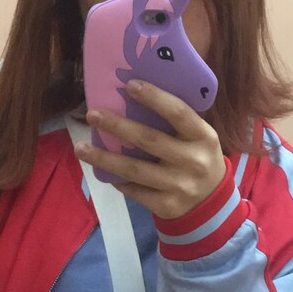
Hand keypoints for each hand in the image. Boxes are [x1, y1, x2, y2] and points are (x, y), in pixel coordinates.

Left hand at [74, 79, 226, 219]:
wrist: (211, 203)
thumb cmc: (198, 158)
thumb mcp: (199, 138)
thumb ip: (177, 121)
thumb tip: (134, 95)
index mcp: (204, 137)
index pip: (178, 113)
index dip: (154, 98)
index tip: (129, 85)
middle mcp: (193, 161)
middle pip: (149, 140)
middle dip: (117, 126)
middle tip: (92, 114)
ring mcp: (179, 186)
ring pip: (134, 169)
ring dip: (103, 158)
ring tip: (80, 148)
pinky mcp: (166, 206)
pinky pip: (134, 190)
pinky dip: (116, 179)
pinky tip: (102, 170)